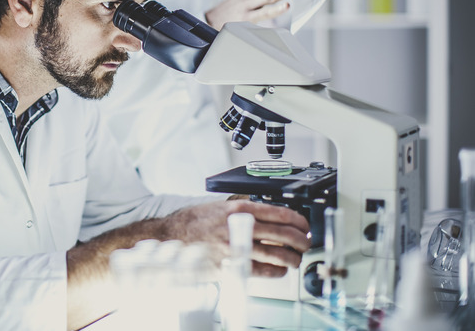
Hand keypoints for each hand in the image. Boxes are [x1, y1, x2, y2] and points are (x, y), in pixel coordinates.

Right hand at [167, 199, 310, 277]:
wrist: (172, 235)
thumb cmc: (194, 221)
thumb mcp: (220, 206)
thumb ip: (244, 211)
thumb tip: (269, 216)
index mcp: (239, 209)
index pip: (279, 213)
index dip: (298, 221)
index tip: (304, 225)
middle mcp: (240, 227)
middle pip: (283, 234)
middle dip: (301, 240)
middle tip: (306, 243)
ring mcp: (237, 247)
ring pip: (277, 254)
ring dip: (292, 258)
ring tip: (296, 259)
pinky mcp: (232, 265)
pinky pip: (263, 271)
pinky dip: (277, 272)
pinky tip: (280, 270)